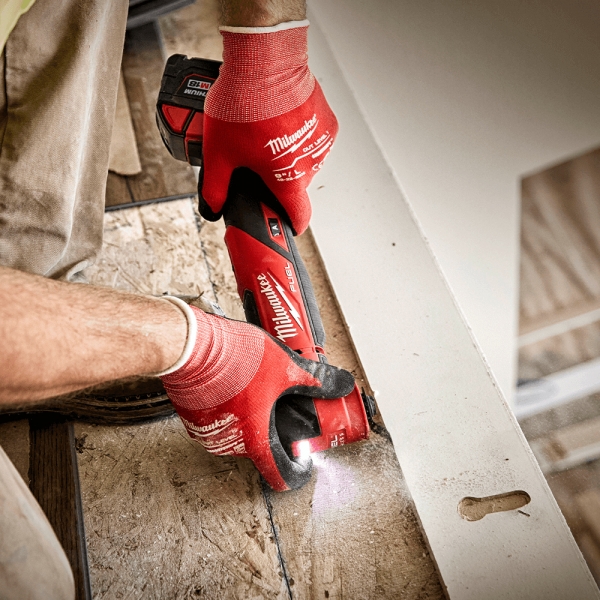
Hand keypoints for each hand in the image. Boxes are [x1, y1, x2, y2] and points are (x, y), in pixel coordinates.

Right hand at [160, 306, 353, 490]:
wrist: (189, 343)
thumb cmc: (232, 358)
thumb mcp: (286, 366)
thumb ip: (316, 380)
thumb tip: (342, 384)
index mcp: (254, 440)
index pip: (281, 476)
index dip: (298, 470)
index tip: (304, 460)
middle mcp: (228, 445)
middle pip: (261, 447)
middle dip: (275, 429)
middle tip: (283, 404)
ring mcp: (207, 433)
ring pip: (238, 433)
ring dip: (251, 417)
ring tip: (258, 387)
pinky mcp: (191, 417)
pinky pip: (218, 420)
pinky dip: (230, 409)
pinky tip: (236, 384)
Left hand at [199, 21, 337, 234]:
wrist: (265, 61)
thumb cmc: (246, 105)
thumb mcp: (219, 153)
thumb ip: (216, 186)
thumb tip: (212, 207)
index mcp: (288, 179)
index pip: (299, 216)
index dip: (292, 224)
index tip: (287, 225)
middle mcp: (311, 164)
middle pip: (296, 185)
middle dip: (278, 179)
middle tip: (256, 160)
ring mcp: (321, 142)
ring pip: (304, 161)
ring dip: (289, 156)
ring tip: (265, 135)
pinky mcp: (327, 121)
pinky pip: (312, 139)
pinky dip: (298, 136)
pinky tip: (280, 122)